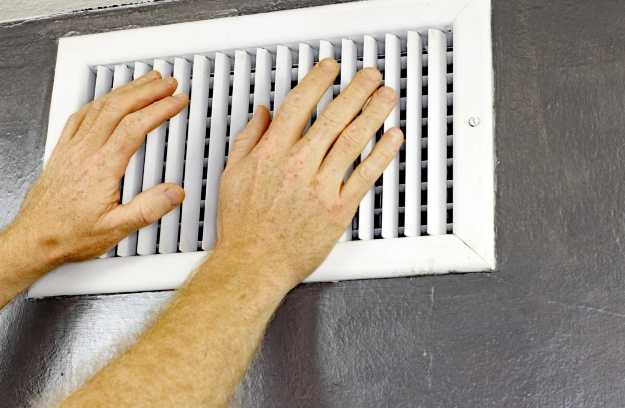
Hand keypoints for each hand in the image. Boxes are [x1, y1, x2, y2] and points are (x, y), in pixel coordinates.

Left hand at [13, 70, 187, 266]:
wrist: (34, 239)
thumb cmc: (69, 235)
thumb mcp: (115, 229)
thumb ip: (148, 209)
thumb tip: (174, 192)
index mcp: (102, 167)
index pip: (136, 126)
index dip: (160, 109)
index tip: (176, 101)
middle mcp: (85, 152)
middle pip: (119, 108)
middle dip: (147, 91)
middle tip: (167, 84)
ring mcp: (71, 149)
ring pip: (100, 107)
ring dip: (125, 91)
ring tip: (144, 82)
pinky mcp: (61, 152)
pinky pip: (79, 116)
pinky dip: (98, 101)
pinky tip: (105, 99)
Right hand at [214, 58, 402, 287]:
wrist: (253, 265)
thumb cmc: (243, 228)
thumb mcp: (232, 175)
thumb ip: (249, 140)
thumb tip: (262, 115)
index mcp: (271, 153)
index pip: (298, 105)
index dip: (318, 81)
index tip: (330, 69)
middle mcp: (297, 166)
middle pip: (332, 117)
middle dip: (355, 90)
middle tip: (370, 76)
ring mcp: (319, 187)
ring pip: (352, 140)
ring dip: (373, 113)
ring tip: (386, 97)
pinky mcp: (337, 209)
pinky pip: (364, 175)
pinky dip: (381, 153)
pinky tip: (392, 138)